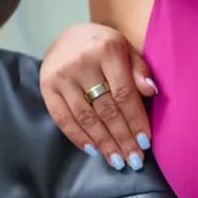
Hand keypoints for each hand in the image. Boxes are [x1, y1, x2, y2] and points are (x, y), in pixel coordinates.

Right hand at [40, 23, 157, 171]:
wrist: (66, 36)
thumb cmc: (103, 47)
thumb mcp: (126, 49)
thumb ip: (140, 69)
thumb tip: (152, 92)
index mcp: (107, 50)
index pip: (124, 93)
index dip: (135, 120)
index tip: (145, 143)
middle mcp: (82, 63)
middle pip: (106, 109)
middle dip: (122, 138)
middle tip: (133, 160)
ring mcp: (61, 76)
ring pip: (86, 118)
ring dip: (103, 143)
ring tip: (116, 161)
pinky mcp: (46, 87)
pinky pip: (63, 118)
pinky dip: (78, 137)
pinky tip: (93, 150)